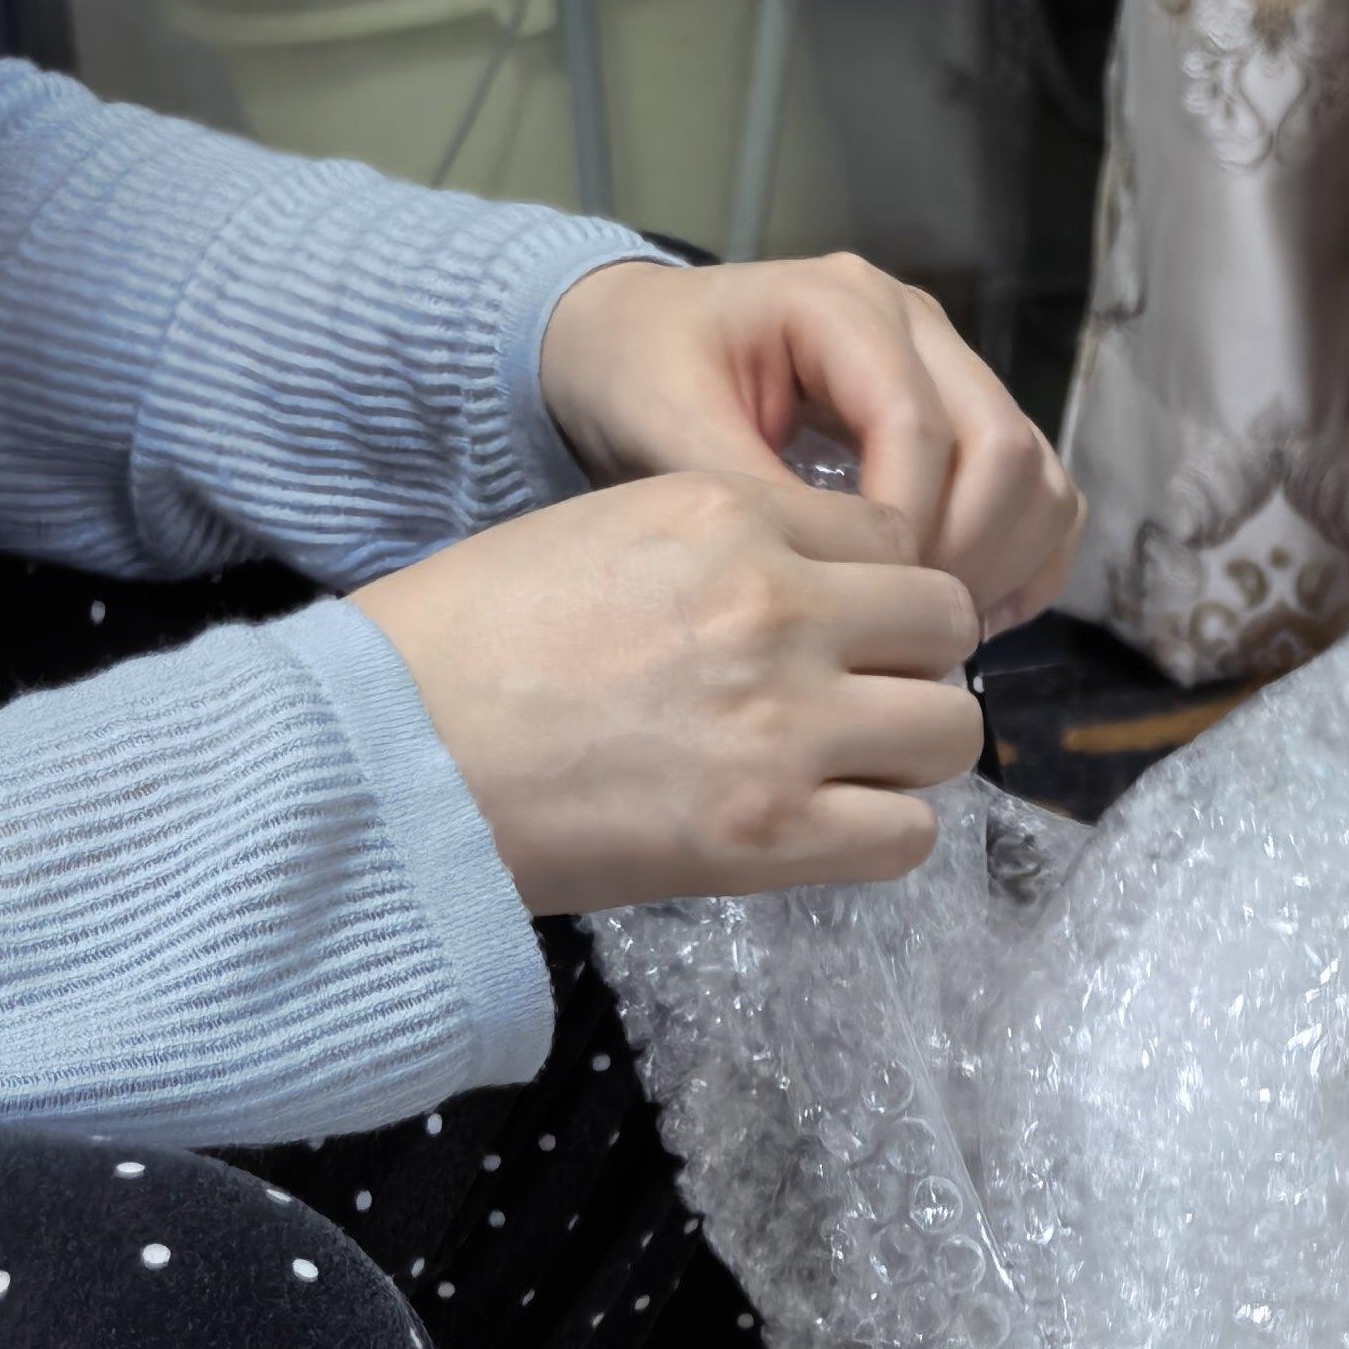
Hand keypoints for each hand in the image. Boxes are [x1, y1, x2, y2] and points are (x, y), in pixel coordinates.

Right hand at [357, 470, 980, 911]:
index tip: (841, 636)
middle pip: (942, 626)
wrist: (399, 752)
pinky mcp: (775, 831)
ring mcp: (786, 723)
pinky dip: (881, 836)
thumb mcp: (607, 535)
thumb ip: (721, 553)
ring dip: (909, 756)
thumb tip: (805, 601)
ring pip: (949, 731)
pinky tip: (823, 831)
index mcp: (729, 513)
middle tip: (857, 706)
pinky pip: (910, 835)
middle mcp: (776, 605)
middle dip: (913, 666)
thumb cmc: (474, 648)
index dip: (876, 595)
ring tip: (845, 774)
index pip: (889, 541)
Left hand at [539, 252, 1085, 632]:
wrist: (634, 350)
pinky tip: (966, 615)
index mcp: (842, 307)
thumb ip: (754, 500)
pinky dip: (1022, 566)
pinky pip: (1043, 500)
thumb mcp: (667, 434)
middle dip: (963, 556)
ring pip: (1037, 477)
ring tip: (931, 629)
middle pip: (1004, 450)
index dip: (905, 532)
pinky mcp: (969, 425)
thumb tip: (844, 584)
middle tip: (901, 631)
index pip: (921, 426)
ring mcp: (952, 372)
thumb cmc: (641, 379)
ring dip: (1002, 566)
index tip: (859, 603)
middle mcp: (917, 327)